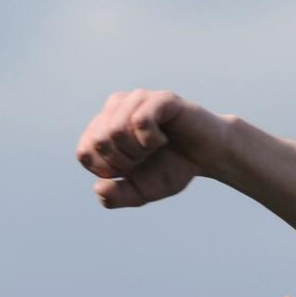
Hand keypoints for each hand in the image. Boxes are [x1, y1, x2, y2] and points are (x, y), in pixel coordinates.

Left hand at [76, 89, 231, 208]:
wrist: (210, 158)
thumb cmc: (173, 168)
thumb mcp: (142, 192)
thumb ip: (117, 197)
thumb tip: (99, 188)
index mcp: (104, 126)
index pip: (85, 151)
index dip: (108, 170)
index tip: (131, 169)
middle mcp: (116, 108)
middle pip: (99, 141)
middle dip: (124, 161)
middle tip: (145, 158)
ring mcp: (138, 100)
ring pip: (115, 129)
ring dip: (138, 151)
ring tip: (154, 148)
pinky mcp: (160, 99)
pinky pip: (140, 120)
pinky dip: (151, 140)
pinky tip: (163, 139)